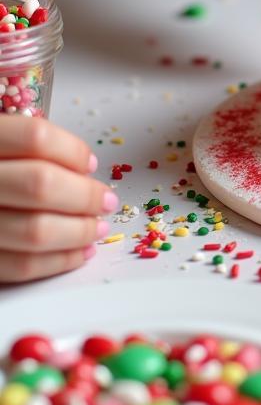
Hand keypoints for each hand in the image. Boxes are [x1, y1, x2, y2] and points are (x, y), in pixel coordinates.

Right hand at [0, 117, 115, 281]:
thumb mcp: (1, 145)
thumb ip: (33, 151)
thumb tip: (84, 171)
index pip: (36, 138)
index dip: (73, 151)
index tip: (91, 165)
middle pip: (41, 185)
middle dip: (86, 196)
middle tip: (107, 201)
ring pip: (35, 231)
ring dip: (79, 232)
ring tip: (98, 228)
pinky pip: (21, 266)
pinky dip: (60, 261)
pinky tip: (79, 252)